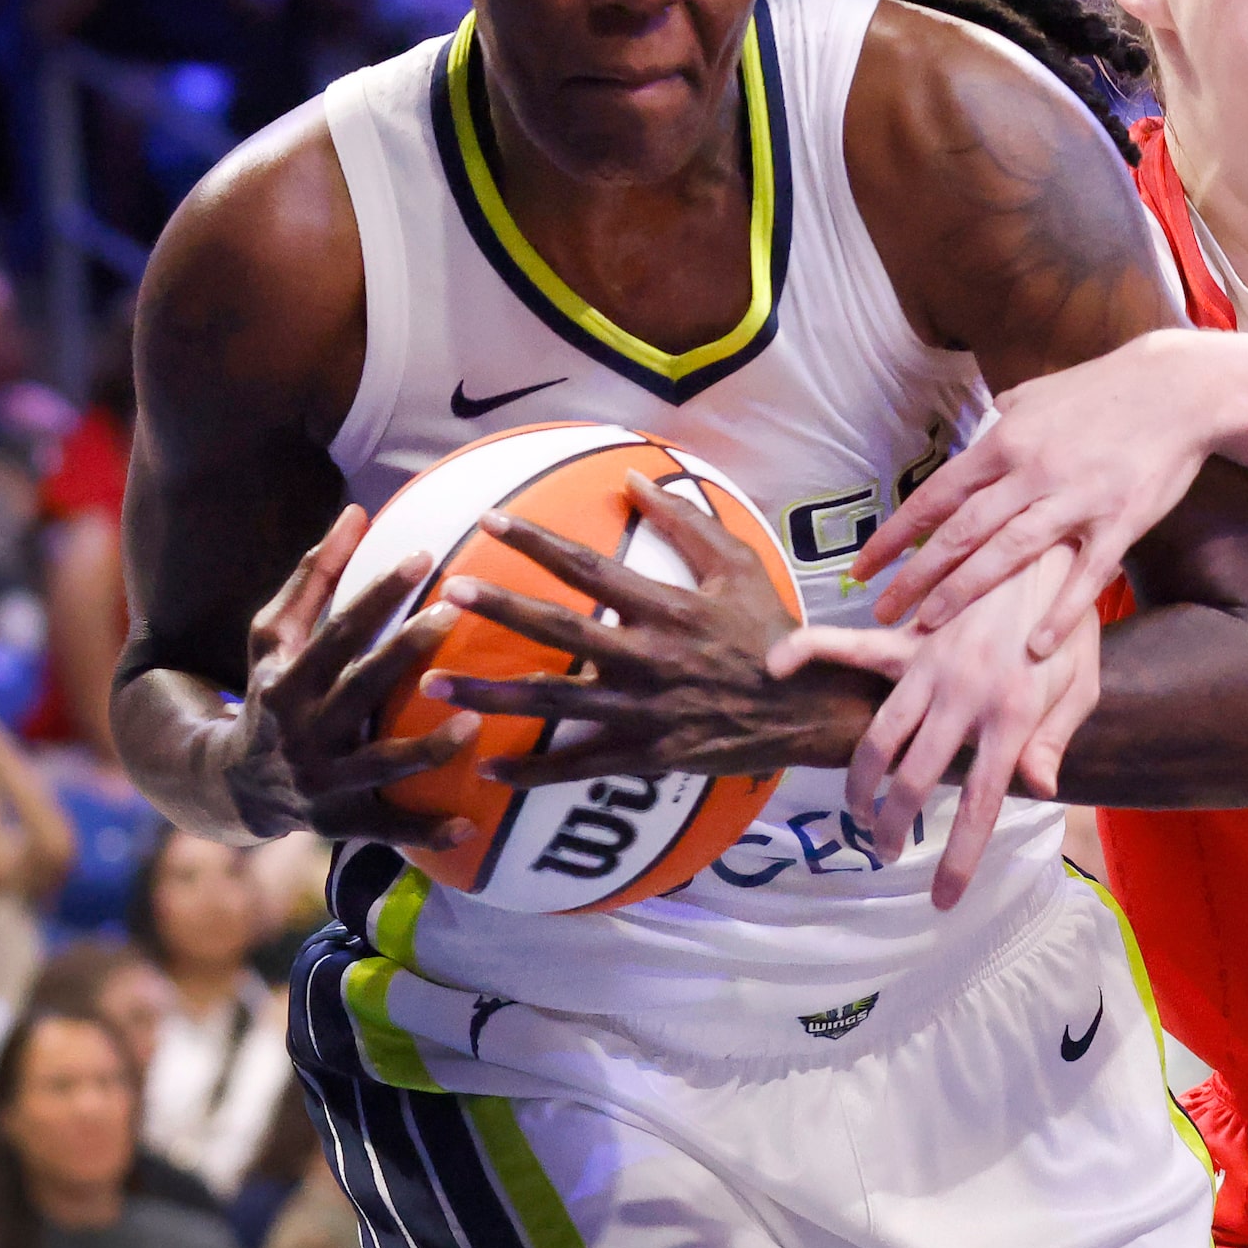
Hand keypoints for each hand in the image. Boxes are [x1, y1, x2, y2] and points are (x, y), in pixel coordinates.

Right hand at [217, 506, 477, 843]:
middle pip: (360, 689)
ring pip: (380, 766)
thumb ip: (312, 576)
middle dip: (405, 652)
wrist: (230, 784)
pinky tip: (472, 825)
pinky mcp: (341, 823)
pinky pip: (389, 830)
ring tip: (475, 723)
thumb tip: (357, 511)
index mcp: (289, 681)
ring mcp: (324, 782)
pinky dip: (427, 831)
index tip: (424, 555)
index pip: (339, 631)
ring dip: (427, 750)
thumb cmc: (268, 691)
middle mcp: (305, 732)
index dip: (378, 592)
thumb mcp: (272, 636)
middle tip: (453, 615)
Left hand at [425, 472, 877, 784]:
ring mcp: (646, 711)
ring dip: (492, 692)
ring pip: (555, 702)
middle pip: (561, 630)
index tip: (491, 520)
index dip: (538, 543)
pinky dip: (532, 771)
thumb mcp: (739, 566)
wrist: (811, 711)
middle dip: (500, 609)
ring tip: (436, 680)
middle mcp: (650, 657)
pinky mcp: (649, 756)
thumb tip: (634, 475)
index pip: (591, 568)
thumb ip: (686, 520)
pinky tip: (487, 766)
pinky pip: (580, 766)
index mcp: (669, 607)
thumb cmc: (773, 633)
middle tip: (446, 592)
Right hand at [768, 545, 1100, 909]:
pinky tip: (775, 665)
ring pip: (878, 738)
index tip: (940, 900)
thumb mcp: (1082, 684)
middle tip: (885, 848)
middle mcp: (962, 696)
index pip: (981, 803)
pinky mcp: (907, 639)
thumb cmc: (1066, 626)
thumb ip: (1057, 737)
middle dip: (893, 826)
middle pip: (914, 780)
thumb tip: (1038, 789)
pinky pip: (848, 646)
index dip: (958, 859)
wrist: (1045, 548)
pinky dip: (807, 651)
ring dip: (861, 785)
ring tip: (858, 811)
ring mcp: (929, 666)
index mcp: (1011, 716)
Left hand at [854, 330, 1214, 653]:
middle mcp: (1032, 472)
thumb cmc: (1106, 389)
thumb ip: (1007, 413)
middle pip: (961, 531)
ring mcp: (1076, 499)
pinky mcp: (1120, 523)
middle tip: (881, 609)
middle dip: (915, 575)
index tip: (863, 566)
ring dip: (964, 592)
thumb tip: (985, 421)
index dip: (896, 534)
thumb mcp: (1041, 392)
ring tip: (929, 626)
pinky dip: (1059, 612)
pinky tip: (1034, 646)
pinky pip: (1084, 576)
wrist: (1179, 388)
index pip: (937, 496)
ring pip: (1008, 554)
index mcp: (1007, 441)